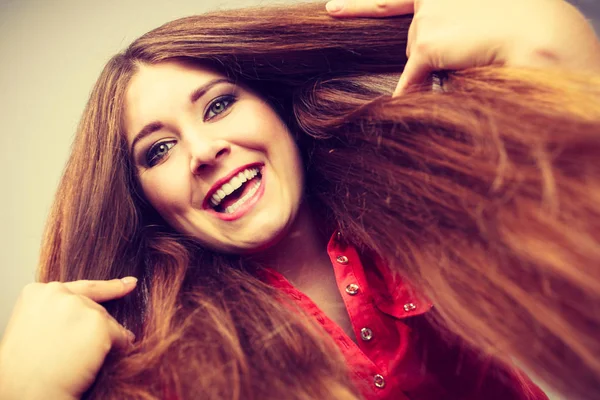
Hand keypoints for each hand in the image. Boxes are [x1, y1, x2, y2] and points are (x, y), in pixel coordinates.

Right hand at [0, 278, 137, 399]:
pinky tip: (98, 362)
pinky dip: (117, 350)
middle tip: (81, 351)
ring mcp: (78, 306)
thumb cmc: (26, 370)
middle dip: (95, 329)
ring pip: (107, 322)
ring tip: (80, 361)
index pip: (80, 288)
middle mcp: (57, 293)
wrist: (28, 392)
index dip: (108, 287)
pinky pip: (120, 336)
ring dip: (103, 341)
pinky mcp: (97, 323)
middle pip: (94, 307)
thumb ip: (56, 313)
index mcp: (37, 293)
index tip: (129, 283)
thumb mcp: (33, 329)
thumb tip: (90, 314)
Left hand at [326, 0, 599, 95]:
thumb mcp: (484, 13)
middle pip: (418, 35)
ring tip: (476, 58)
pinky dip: (417, 92)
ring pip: (420, 56)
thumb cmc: (525, 27)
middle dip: (435, 50)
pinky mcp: (426, 42)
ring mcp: (427, 15)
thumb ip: (454, 23)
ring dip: (441, 65)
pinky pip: (414, 79)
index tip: (332, 9)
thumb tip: (427, 57)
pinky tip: (431, 96)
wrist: (542, 35)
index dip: (360, 5)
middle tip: (471, 50)